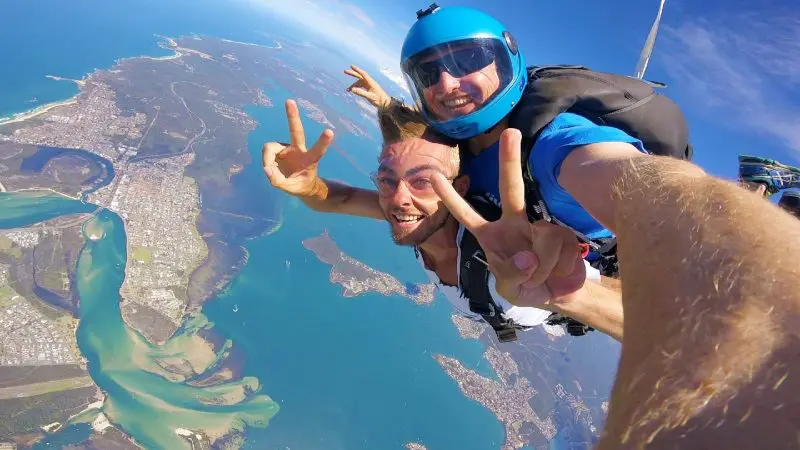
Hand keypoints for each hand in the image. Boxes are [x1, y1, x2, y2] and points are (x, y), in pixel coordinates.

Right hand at [262, 100, 333, 197]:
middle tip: (289, 101)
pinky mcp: (278, 149)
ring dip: (267, 159)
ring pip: (271, 147)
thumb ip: (278, 181)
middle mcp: (299, 150)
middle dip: (292, 116)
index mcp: (309, 160)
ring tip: (270, 171)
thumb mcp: (291, 189)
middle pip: (296, 131)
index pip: (318, 150)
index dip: (323, 142)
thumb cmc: (300, 185)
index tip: (330, 131)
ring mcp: (287, 148)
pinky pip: (267, 153)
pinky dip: (266, 162)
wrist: (299, 184)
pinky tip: (270, 169)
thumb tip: (267, 169)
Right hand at [344, 65, 390, 107]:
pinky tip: (352, 91)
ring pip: (359, 82)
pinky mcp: (369, 89)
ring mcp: (369, 86)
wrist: (385, 103)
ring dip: (353, 85)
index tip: (351, 66)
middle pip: (360, 76)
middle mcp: (370, 83)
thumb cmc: (379, 100)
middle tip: (345, 71)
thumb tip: (352, 89)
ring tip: (347, 90)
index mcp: (371, 82)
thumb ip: (361, 93)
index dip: (357, 70)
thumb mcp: (369, 97)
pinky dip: (356, 88)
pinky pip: (361, 86)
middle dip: (353, 73)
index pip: (363, 74)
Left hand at [431, 129, 586, 306]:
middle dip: (510, 160)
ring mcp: (540, 226)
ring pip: (542, 238)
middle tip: (511, 132)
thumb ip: (513, 275)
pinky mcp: (562, 233)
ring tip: (541, 277)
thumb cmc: (524, 288)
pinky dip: (557, 265)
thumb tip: (528, 256)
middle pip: (511, 188)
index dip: (451, 198)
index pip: (467, 215)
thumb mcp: (510, 289)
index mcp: (491, 236)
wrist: (556, 295)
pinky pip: (559, 247)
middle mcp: (514, 223)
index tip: (433, 176)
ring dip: (542, 267)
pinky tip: (557, 270)